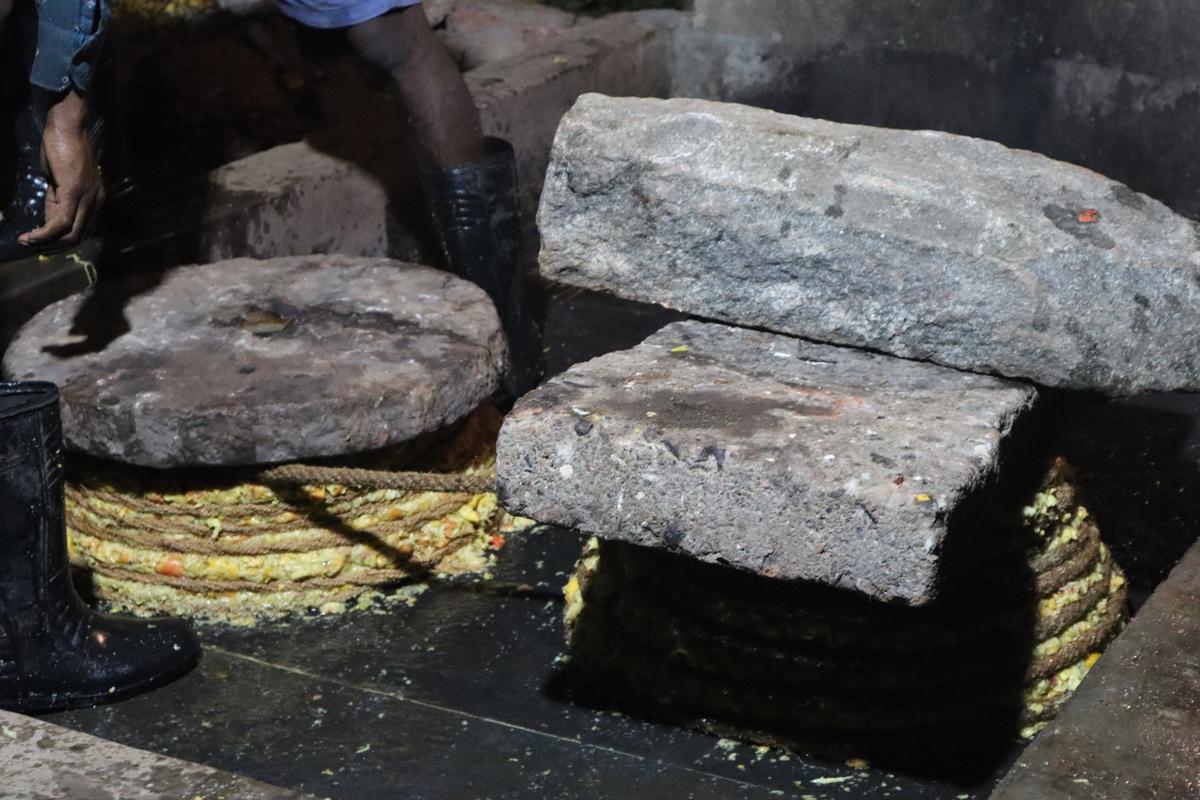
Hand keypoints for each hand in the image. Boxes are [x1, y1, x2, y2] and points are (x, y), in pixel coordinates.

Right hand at [19, 90, 104, 247]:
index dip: (61, 240)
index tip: (40, 241)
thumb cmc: (61, 147)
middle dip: (53, 247)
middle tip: (30, 245)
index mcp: (95, 199)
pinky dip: (43, 234)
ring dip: (46, 243)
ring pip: (70, 234)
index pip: (82, 230)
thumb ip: (59, 198)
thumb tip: (49, 215)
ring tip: (26, 241)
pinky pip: (60, 223)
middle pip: (78, 237)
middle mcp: (96, 202)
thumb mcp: (61, 179)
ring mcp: (87, 198)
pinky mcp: (74, 193)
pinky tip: (30, 236)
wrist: (66, 125)